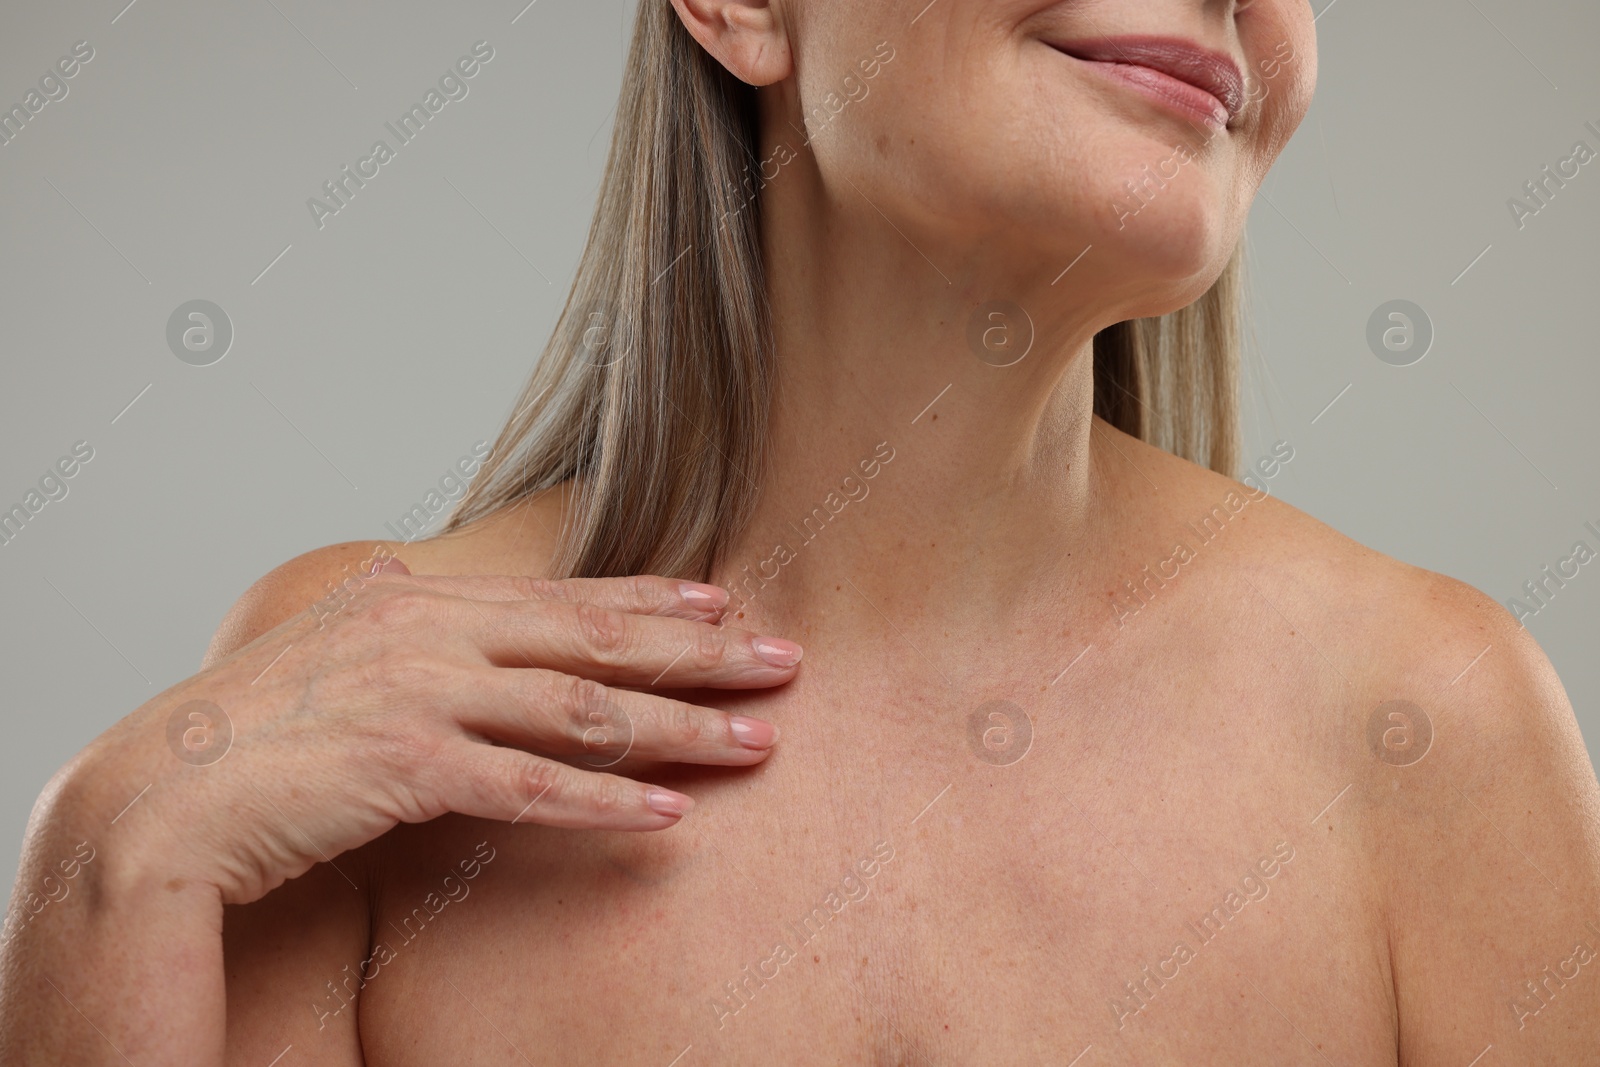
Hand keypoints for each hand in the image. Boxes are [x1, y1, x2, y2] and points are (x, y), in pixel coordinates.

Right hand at [68, 563, 801, 904]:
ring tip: (756, 744)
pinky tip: (668, 815)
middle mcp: (433, 634)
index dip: (654, 600)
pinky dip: (608, 803)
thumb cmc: (243, 725)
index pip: (565, 596)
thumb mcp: (323, 639)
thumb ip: (382, 607)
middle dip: (700, 655)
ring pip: (583, 711)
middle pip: (596, 641)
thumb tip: (410, 572)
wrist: (160, 792)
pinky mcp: (408, 766)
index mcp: (421, 600)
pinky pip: (532, 789)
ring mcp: (422, 696)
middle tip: (782, 661)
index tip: (726, 606)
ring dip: (680, 730)